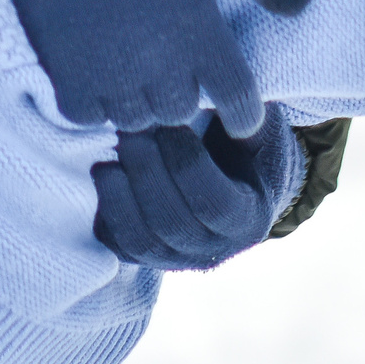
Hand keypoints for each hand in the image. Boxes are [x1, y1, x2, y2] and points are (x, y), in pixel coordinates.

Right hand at [0, 0, 300, 134]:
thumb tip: (301, 4)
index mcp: (199, 33)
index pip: (237, 100)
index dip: (245, 114)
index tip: (244, 116)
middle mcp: (155, 65)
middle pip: (181, 112)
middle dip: (186, 95)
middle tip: (180, 67)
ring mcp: (105, 72)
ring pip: (134, 118)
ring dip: (141, 100)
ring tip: (138, 72)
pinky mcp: (61, 67)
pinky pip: (84, 114)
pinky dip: (96, 104)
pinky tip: (97, 76)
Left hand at [93, 104, 303, 269]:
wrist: (236, 179)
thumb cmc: (246, 144)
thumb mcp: (260, 129)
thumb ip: (245, 121)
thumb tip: (218, 102)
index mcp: (250, 220)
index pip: (214, 203)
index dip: (188, 163)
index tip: (171, 121)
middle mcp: (215, 250)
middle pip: (172, 224)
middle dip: (147, 176)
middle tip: (129, 133)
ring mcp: (178, 260)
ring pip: (140, 242)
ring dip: (119, 198)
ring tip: (108, 158)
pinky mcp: (145, 258)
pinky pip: (118, 245)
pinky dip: (105, 213)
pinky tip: (104, 175)